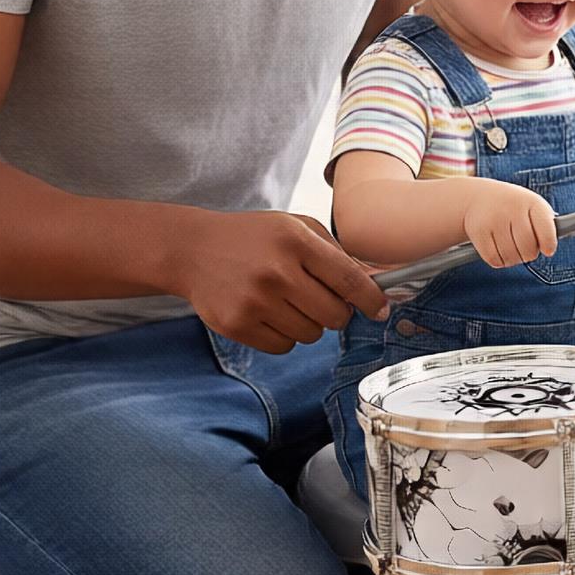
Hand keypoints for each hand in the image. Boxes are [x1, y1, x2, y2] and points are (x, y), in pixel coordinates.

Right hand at [179, 211, 386, 353]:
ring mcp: (254, 301)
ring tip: (287, 301)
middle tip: (322, 300)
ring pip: (311, 335)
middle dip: (337, 313)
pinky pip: (284, 346)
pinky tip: (268, 313)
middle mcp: (276, 271)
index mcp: (296, 241)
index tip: (381, 310)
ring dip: (308, 324)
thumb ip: (336, 254)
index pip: (350, 280)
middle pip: (334, 315)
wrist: (193, 250)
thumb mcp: (296, 227)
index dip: (372, 300)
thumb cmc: (255, 238)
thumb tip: (375, 287)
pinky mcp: (237, 325)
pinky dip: (284, 335)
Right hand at [461, 181, 557, 267]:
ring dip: (513, 258)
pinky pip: (494, 259)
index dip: (549, 244)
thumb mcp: (532, 207)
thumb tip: (567, 236)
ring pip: (512, 257)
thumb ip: (547, 224)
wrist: (476, 197)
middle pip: (529, 249)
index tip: (547, 250)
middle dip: (529, 253)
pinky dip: (498, 260)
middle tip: (524, 246)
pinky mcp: (478, 231)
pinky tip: (498, 248)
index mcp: (532, 202)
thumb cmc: (513, 207)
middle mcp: (513, 208)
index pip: (546, 230)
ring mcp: (494, 219)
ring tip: (510, 246)